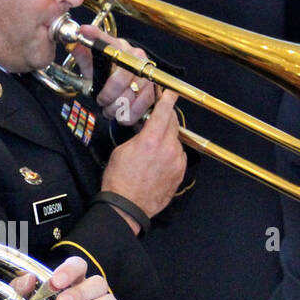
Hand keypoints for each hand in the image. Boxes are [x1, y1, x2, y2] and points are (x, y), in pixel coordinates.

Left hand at [70, 24, 156, 124]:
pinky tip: (123, 114)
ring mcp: (148, 71)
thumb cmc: (108, 75)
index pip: (106, 41)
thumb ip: (84, 55)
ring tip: (111, 110)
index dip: (95, 36)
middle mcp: (136, 56)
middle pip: (120, 80)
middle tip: (103, 102)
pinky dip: (129, 114)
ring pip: (131, 95)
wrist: (128, 87)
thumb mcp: (94, 67)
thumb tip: (79, 33)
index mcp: (119, 47)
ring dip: (118, 109)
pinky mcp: (155, 87)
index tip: (84, 31)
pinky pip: (142, 105)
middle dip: (108, 97)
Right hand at [99, 88, 185, 227]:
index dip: (167, 99)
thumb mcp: (122, 150)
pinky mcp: (180, 174)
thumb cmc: (119, 180)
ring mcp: (177, 162)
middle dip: (167, 117)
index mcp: (151, 140)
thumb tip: (146, 130)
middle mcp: (168, 149)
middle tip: (159, 116)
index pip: (164, 112)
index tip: (170, 92)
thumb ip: (138, 137)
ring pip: (176, 141)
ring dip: (168, 138)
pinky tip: (160, 160)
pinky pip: (178, 156)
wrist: (127, 207)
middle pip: (173, 124)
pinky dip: (171, 153)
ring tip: (155, 146)